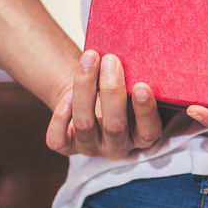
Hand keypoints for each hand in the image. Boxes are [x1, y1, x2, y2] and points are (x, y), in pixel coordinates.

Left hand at [45, 51, 163, 158]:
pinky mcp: (67, 147)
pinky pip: (59, 137)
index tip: (141, 86)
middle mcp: (117, 147)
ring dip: (85, 88)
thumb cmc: (120, 93)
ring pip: (85, 124)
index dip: (145, 111)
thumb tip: (146, 65)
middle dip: (111, 91)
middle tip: (110, 60)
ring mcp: (90, 148)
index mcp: (141, 137)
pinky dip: (61, 114)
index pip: (149, 131)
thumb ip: (140, 87)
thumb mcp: (135, 93)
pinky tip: (67, 93)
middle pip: (115, 126)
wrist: (92, 99)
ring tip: (89, 59)